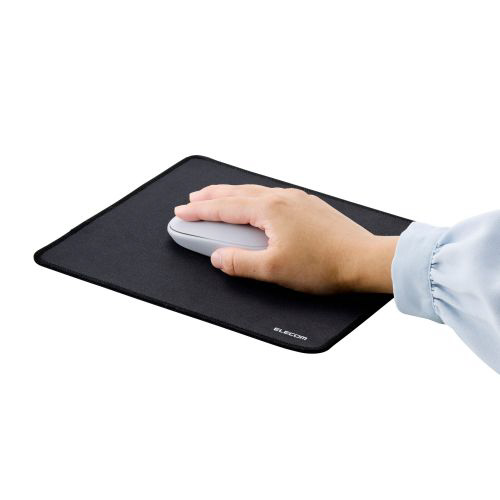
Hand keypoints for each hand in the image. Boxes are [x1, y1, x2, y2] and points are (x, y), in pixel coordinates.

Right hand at [175, 185, 397, 293]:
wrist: (363, 259)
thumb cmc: (325, 264)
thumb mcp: (273, 270)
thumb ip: (240, 263)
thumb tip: (218, 257)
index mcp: (270, 209)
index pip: (224, 208)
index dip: (199, 211)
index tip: (181, 212)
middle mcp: (282, 197)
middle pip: (236, 192)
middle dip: (211, 195)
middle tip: (192, 199)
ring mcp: (297, 199)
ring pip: (254, 191)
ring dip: (231, 194)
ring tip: (217, 197)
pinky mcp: (308, 206)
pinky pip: (271, 195)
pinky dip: (253, 197)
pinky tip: (255, 203)